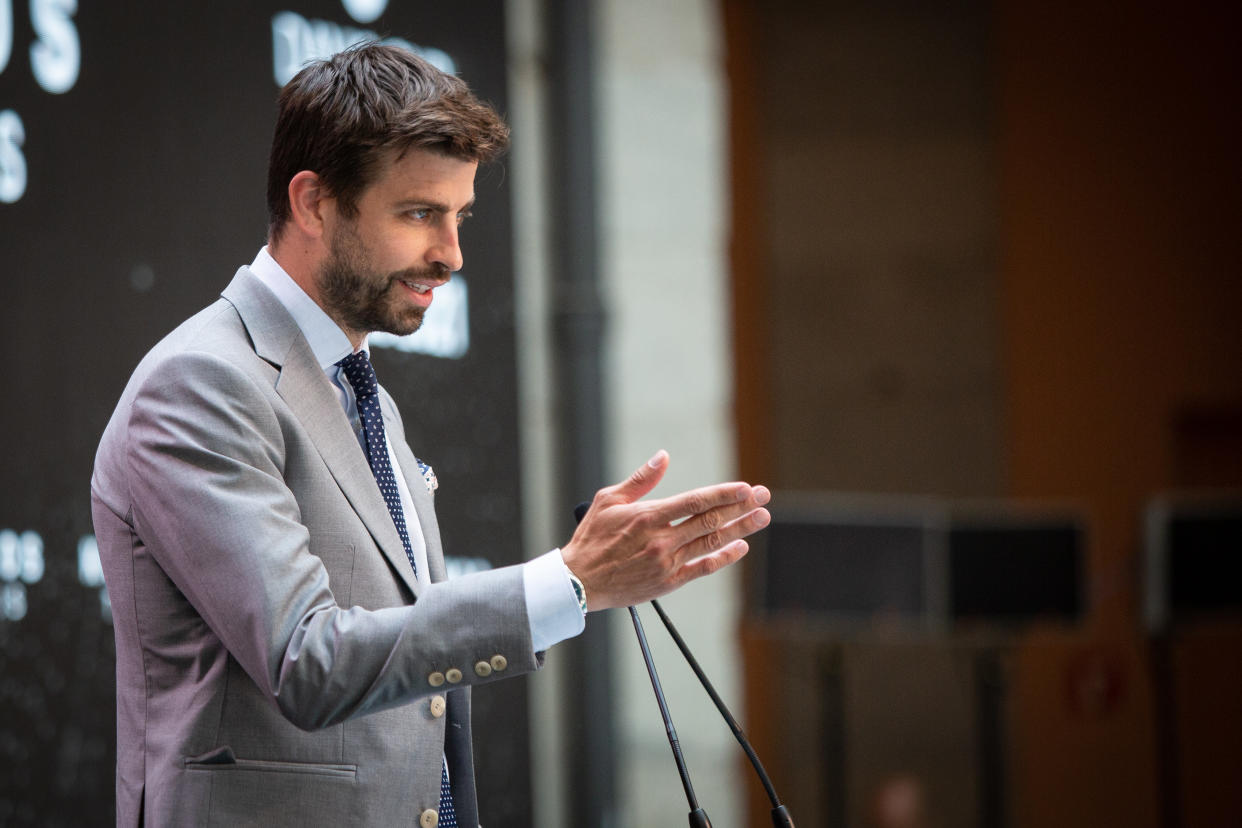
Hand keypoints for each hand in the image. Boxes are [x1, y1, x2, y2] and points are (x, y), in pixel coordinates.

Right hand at [561, 450, 770, 610]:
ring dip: (739, 530)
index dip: (724, 494)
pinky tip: (740, 547)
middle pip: (710, 521)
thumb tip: (663, 457)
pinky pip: (702, 568)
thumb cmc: (592, 538)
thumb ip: (641, 480)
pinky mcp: (668, 581)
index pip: (695, 502)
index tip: (746, 487)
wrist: (579, 582)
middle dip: (741, 508)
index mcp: (648, 517)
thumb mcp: (608, 500)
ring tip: (761, 519)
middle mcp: (661, 540)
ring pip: (711, 543)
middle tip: (764, 498)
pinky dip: (723, 558)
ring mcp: (667, 562)